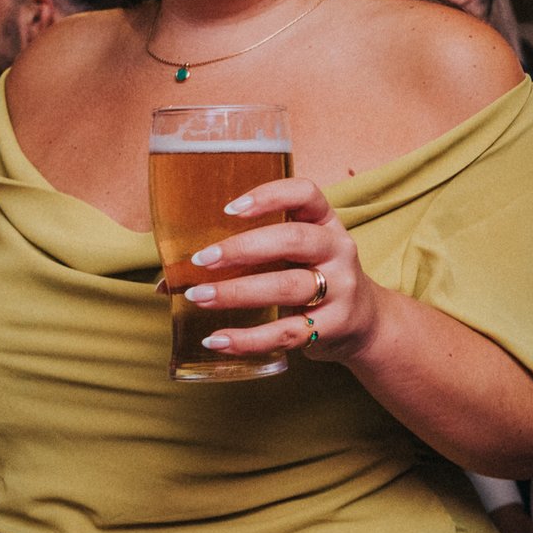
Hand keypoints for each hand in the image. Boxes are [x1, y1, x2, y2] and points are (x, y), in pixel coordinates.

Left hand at [186, 179, 377, 364]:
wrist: (364, 322)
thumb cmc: (312, 279)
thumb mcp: (294, 257)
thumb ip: (247, 257)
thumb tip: (169, 280)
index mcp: (325, 222)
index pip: (305, 194)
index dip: (269, 196)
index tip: (229, 209)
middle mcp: (338, 249)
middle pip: (293, 240)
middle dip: (243, 248)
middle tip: (202, 260)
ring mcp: (341, 287)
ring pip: (288, 287)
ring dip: (238, 292)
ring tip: (199, 298)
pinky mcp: (335, 325)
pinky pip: (288, 332)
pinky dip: (249, 338)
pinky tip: (218, 339)